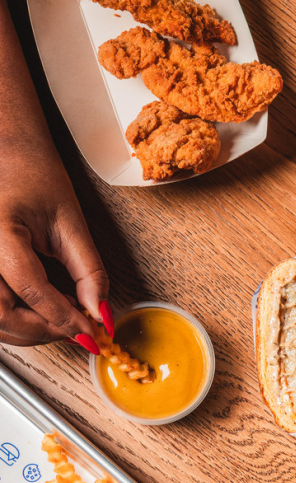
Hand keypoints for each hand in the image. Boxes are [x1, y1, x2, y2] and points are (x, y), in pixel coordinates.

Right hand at [0, 137, 107, 348]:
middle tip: (78, 330)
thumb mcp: (70, 220)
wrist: (5, 151)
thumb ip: (88, 270)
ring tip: (62, 319)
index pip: (32, 291)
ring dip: (30, 331)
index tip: (90, 331)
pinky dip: (17, 319)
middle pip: (4, 316)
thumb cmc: (32, 172)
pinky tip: (41, 311)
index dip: (64, 318)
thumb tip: (99, 312)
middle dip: (45, 331)